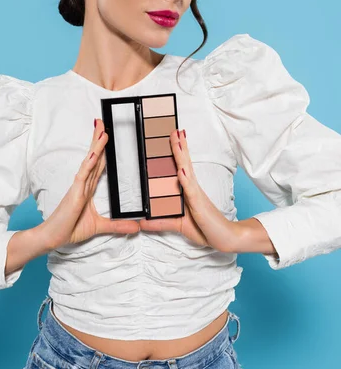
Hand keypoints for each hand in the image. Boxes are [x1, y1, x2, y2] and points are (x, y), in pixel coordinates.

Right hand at [38, 119, 139, 250]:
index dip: (103, 150)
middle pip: (94, 157)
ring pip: (90, 162)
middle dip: (98, 140)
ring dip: (96, 146)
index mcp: (88, 188)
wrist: (52, 238)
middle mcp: (84, 183)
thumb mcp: (100, 227)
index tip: (107, 135)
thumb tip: (136, 227)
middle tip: (103, 122)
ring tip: (102, 130)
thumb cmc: (70, 229)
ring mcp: (79, 187)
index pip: (98, 165)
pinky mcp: (75, 193)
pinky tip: (95, 154)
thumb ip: (117, 226)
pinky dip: (89, 164)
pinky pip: (83, 175)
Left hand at [139, 129, 235, 252]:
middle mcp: (193, 188)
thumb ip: (160, 222)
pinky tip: (181, 170)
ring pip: (187, 171)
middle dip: (179, 147)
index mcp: (188, 190)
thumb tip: (142, 222)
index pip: (181, 167)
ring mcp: (196, 195)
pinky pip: (191, 190)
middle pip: (184, 163)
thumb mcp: (178, 225)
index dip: (177, 153)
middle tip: (174, 130)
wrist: (225, 238)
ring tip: (177, 141)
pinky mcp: (199, 204)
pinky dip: (186, 180)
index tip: (173, 138)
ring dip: (182, 156)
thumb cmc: (205, 228)